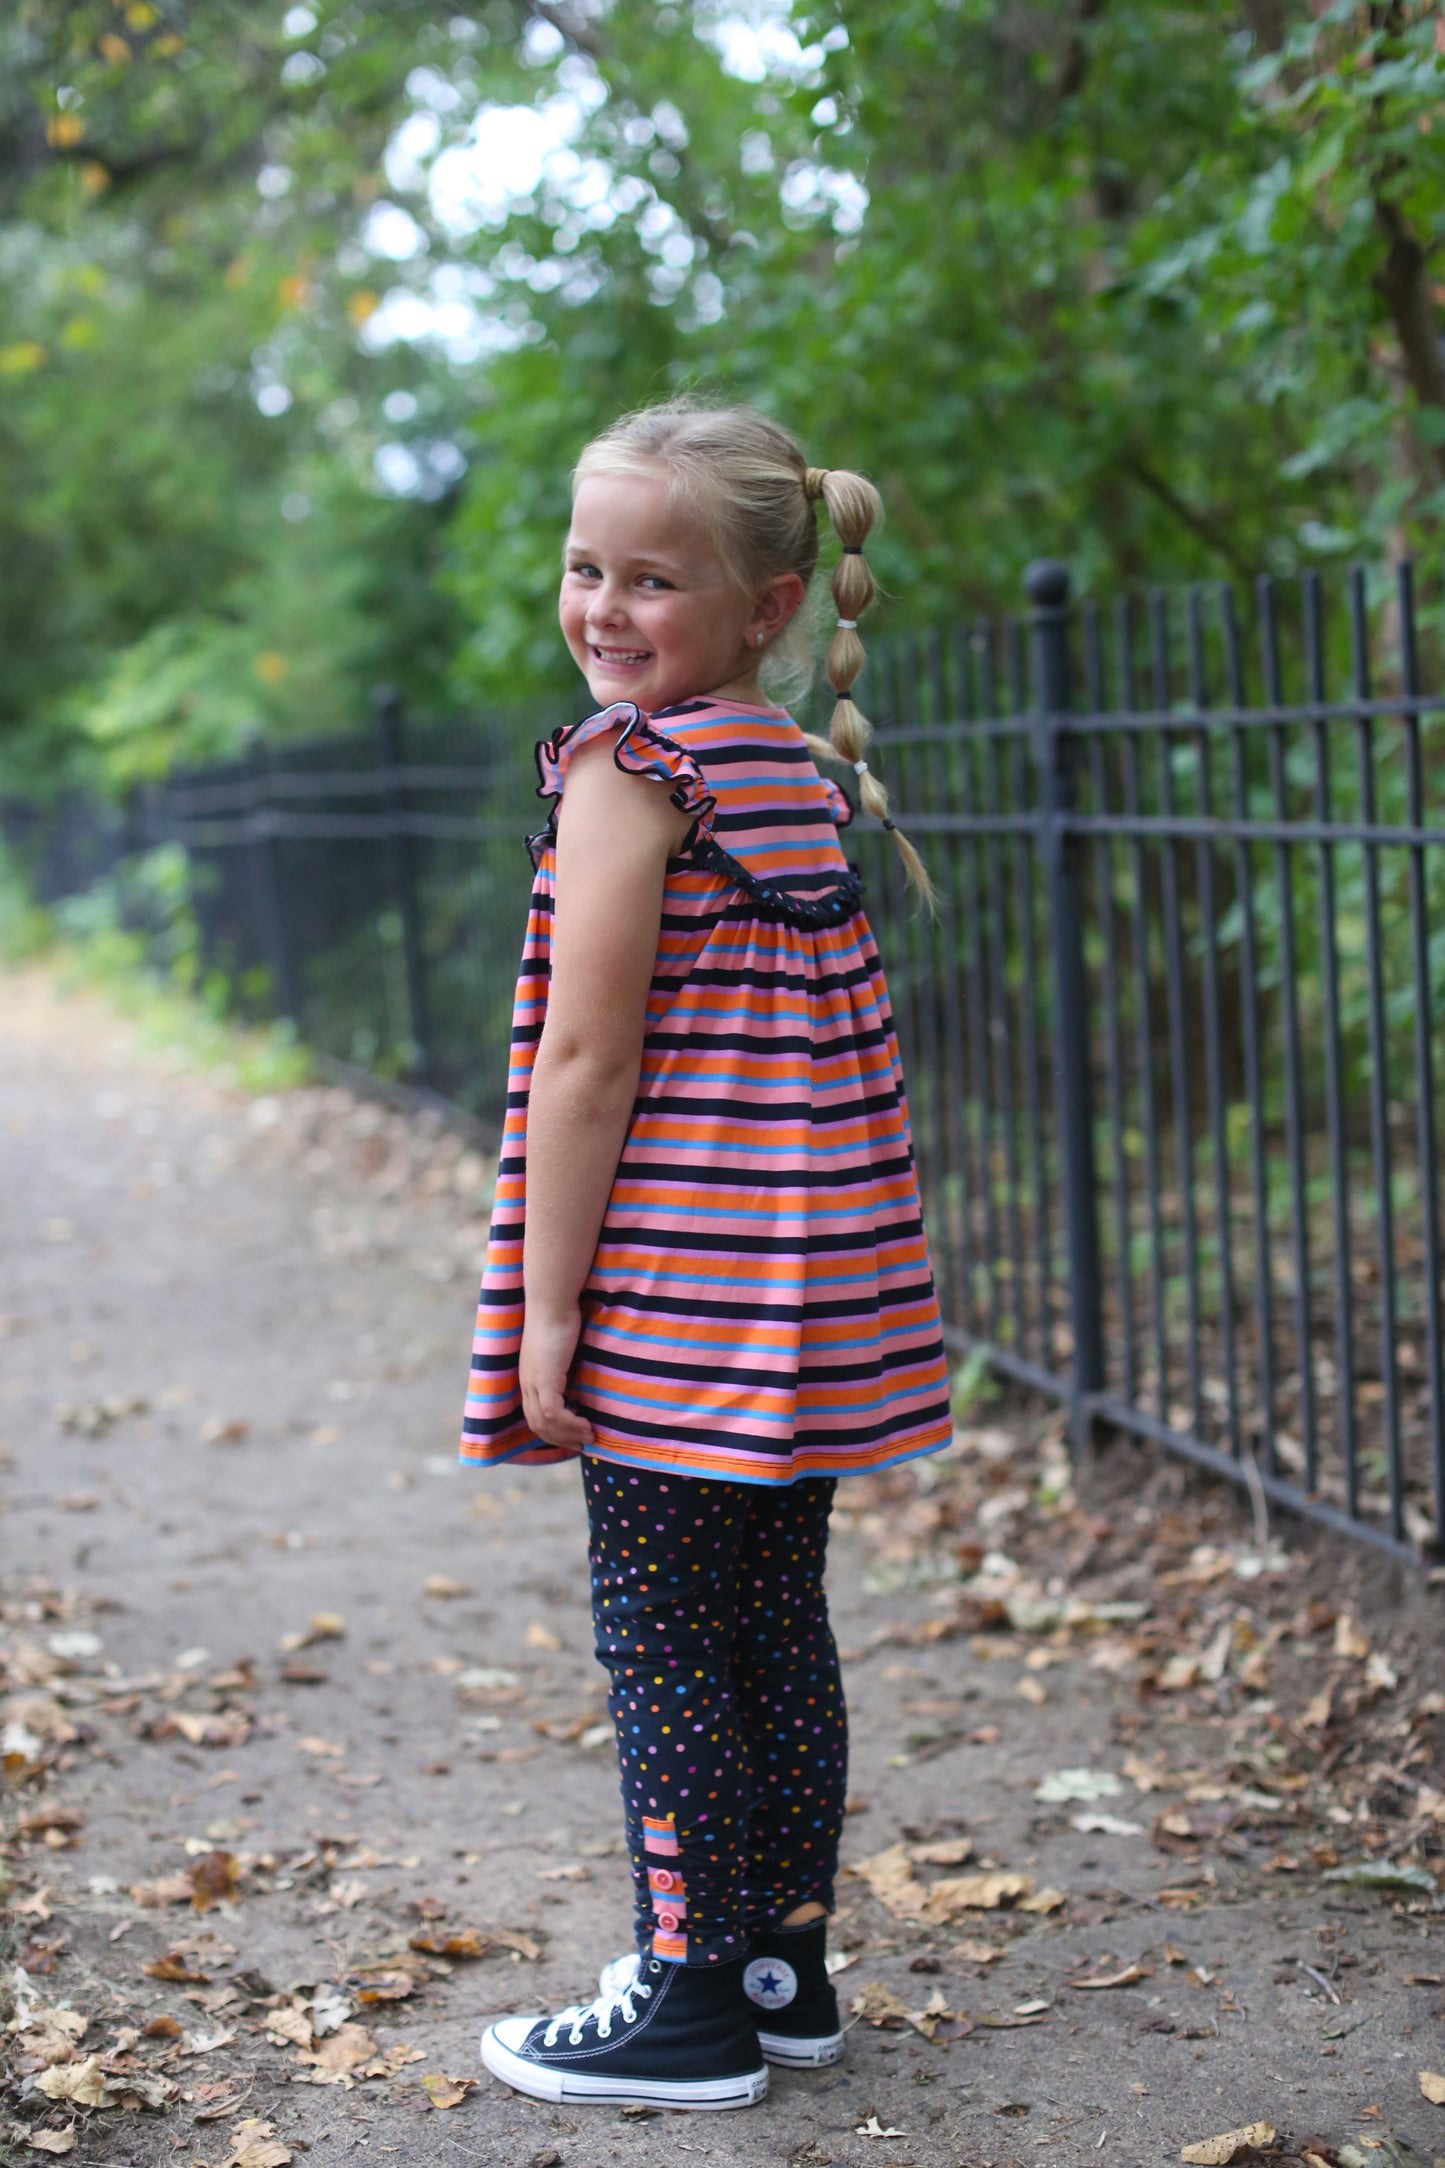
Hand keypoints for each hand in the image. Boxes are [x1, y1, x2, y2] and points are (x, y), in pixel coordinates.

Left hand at [519, 1304, 595, 1452]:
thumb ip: (566, 1366)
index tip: (574, 1435)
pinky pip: (553, 1413)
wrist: (552, 1303)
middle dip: (561, 1438)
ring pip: (544, 1423)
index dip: (553, 1430)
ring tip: (589, 1435)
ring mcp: (533, 1382)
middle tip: (583, 1443)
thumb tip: (581, 1379)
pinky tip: (586, 1423)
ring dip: (568, 1434)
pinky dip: (569, 1423)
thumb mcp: (562, 1349)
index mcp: (529, 1377)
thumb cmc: (561, 1318)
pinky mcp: (544, 1379)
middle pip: (537, 1424)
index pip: (534, 1415)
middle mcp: (527, 1383)